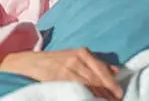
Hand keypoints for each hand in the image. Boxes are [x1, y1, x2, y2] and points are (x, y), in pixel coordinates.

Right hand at [0, 49, 122, 99]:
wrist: (29, 62)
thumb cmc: (54, 61)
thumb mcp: (75, 56)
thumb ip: (95, 63)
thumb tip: (116, 71)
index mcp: (83, 52)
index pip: (103, 70)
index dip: (112, 85)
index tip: (119, 94)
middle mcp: (76, 59)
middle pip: (97, 80)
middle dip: (108, 93)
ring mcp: (67, 70)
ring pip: (88, 86)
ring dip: (98, 97)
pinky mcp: (58, 80)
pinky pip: (76, 90)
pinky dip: (84, 96)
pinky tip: (88, 100)